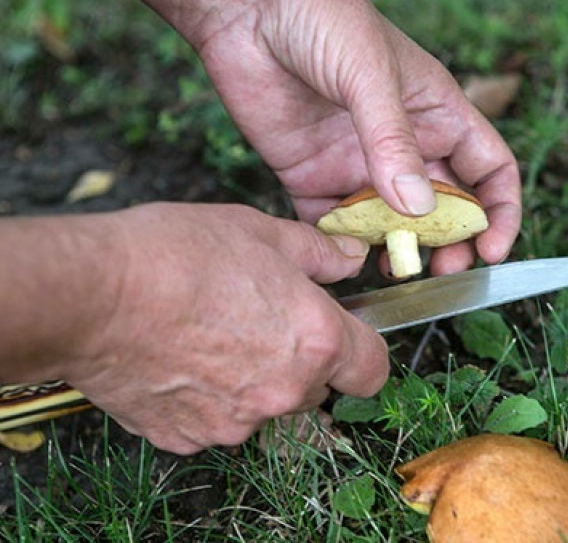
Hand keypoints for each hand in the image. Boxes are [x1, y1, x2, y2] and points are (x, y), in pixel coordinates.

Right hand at [62, 203, 387, 454]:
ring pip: (263, 405)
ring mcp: (234, 422)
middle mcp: (284, 392)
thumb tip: (350, 258)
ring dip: (252, 380)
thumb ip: (319, 253)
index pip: (372, 371)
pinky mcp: (186, 437)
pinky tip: (179, 358)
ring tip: (210, 333)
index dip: (363, 352)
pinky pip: (213, 420)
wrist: (91, 294)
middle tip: (261, 318)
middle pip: (316, 387)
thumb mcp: (262, 233)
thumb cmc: (177, 256)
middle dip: (301, 359)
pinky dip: (205, 398)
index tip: (346, 337)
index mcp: (316, 342)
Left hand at [137, 0, 521, 274]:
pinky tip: (348, 261)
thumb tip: (420, 209)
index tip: (490, 248)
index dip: (499, 212)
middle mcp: (403, 146)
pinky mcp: (313, 179)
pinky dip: (346, 250)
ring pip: (393, 227)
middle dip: (451, 244)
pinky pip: (336, 227)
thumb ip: (394, 141)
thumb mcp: (369, 74)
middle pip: (444, 210)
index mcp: (436, 114)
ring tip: (399, 274)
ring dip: (401, 253)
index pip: (487, 171)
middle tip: (442, 271)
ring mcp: (359, 166)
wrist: (246, 7)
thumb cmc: (322, 16)